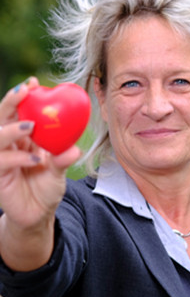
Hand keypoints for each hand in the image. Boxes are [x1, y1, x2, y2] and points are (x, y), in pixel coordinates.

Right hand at [0, 78, 82, 229]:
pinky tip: (36, 159)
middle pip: (1, 118)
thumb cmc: (46, 186)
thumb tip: (76, 148)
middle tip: (25, 92)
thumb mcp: (58, 170)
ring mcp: (0, 159)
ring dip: (12, 129)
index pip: (16, 111)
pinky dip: (19, 158)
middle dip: (10, 103)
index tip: (33, 82)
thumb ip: (63, 158)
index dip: (21, 96)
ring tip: (30, 126)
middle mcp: (7, 145)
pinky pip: (2, 162)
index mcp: (21, 138)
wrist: (37, 213)